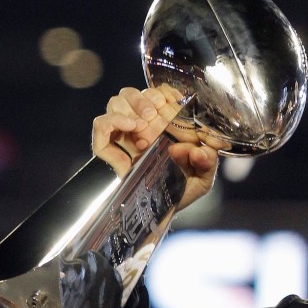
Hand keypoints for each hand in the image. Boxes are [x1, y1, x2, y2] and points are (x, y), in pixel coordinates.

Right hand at [91, 85, 218, 209]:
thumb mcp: (202, 178)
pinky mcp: (108, 149)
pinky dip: (113, 121)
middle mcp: (142, 125)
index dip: (163, 93)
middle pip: (133, 93)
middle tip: (154, 114)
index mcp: (165, 125)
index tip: (171, 102)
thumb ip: (206, 162)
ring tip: (142, 125)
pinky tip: (130, 128)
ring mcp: (124, 136)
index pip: (158, 94)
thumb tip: (197, 151)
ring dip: (129, 107)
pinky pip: (101, 125)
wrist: (161, 214)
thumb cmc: (181, 191)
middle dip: (142, 98)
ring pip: (116, 102)